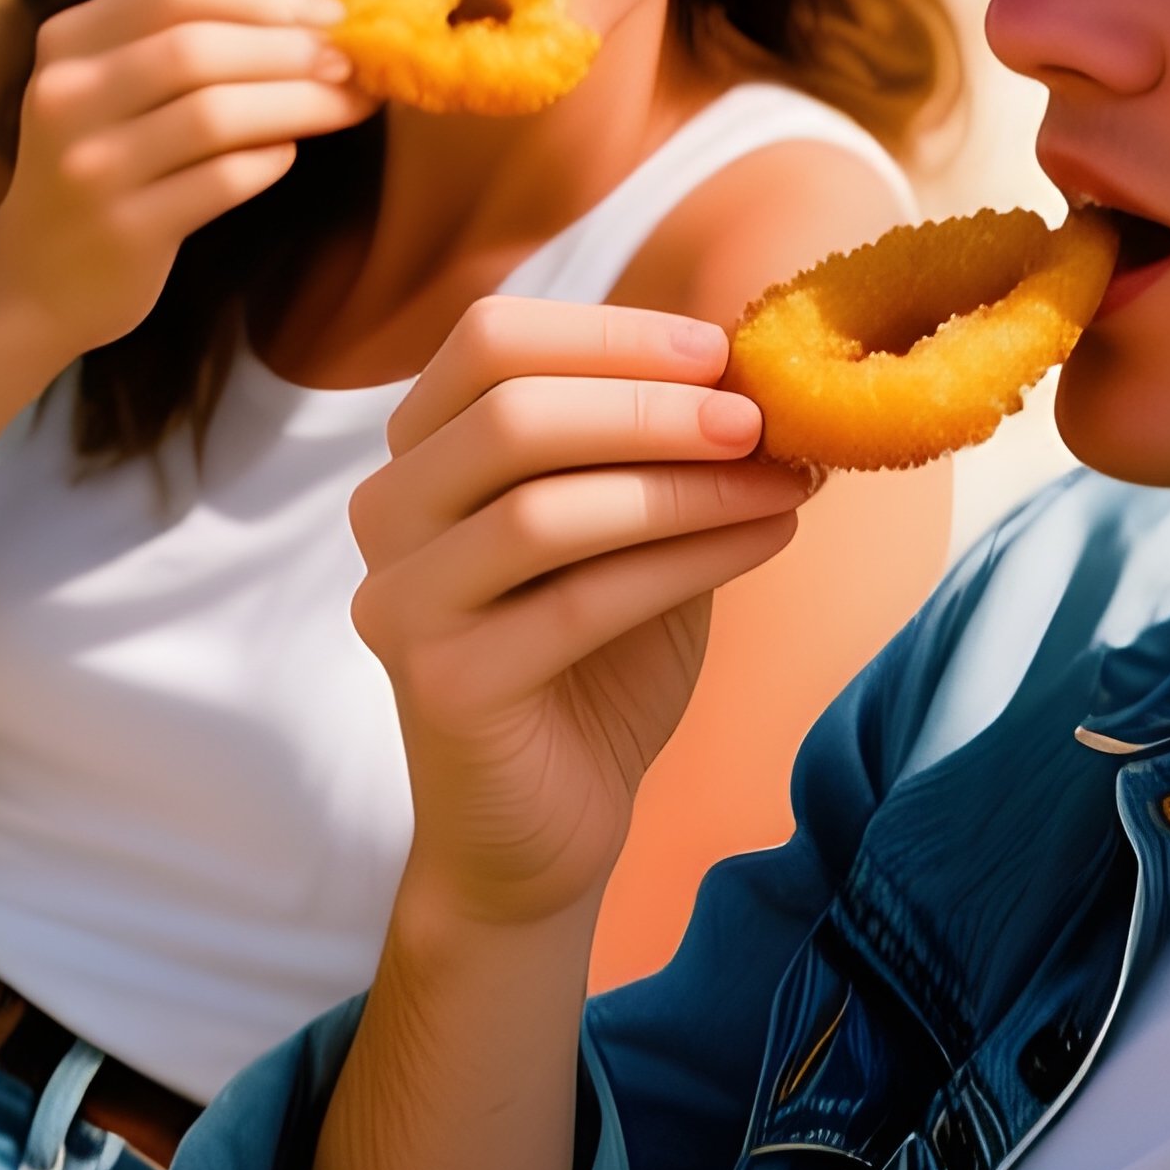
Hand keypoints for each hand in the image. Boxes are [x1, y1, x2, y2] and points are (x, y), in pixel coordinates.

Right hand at [0, 0, 377, 359]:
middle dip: (291, 50)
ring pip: (214, 114)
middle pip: (199, 47)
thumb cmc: (95, 178)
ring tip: (348, 105)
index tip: (330, 13)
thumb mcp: (106, 95)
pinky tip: (288, 155)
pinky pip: (218, 184)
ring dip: (297, 103)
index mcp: (68, 41)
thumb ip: (173, 54)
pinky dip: (266, 162)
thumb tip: (305, 31)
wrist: (33, 284)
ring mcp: (94, 167)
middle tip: (351, 63)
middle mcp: (70, 96)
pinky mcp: (126, 231)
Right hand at [348, 295, 821, 928]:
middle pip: (508, 412)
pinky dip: (687, 559)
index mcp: (419, 461)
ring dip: (683, 484)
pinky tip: (767, 540)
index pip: (488, 343)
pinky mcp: (442, 685)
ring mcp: (402, 604)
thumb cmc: (591, 674)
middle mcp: (386, 518)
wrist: (542, 836)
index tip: (724, 351)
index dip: (612, 334)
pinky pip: (577, 600)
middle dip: (654, 404)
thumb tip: (764, 363)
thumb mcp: (629, 537)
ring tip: (783, 480)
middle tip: (762, 416)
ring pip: (540, 506)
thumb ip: (659, 456)